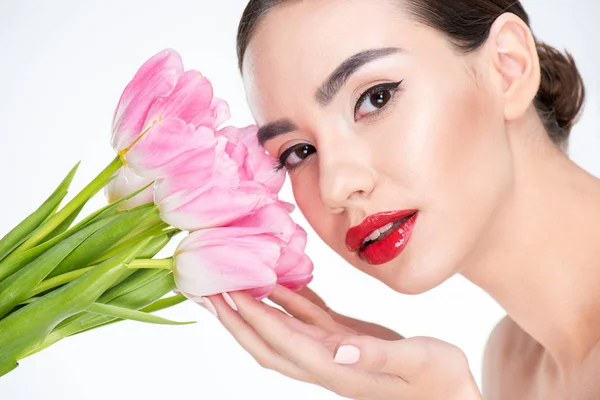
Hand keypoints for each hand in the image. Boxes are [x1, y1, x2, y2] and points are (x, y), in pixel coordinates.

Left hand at [203, 285, 481, 399]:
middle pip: (268, 342)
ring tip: (234, 282)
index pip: (283, 341)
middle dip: (237, 318)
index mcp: (338, 368)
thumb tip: (340, 350)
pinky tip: (281, 283)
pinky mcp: (344, 340)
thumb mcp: (416, 363)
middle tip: (211, 289)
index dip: (253, 317)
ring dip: (257, 308)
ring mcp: (333, 351)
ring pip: (283, 329)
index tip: (228, 291)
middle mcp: (326, 361)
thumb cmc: (440, 381)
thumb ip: (377, 355)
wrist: (451, 394)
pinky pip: (309, 318)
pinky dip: (290, 301)